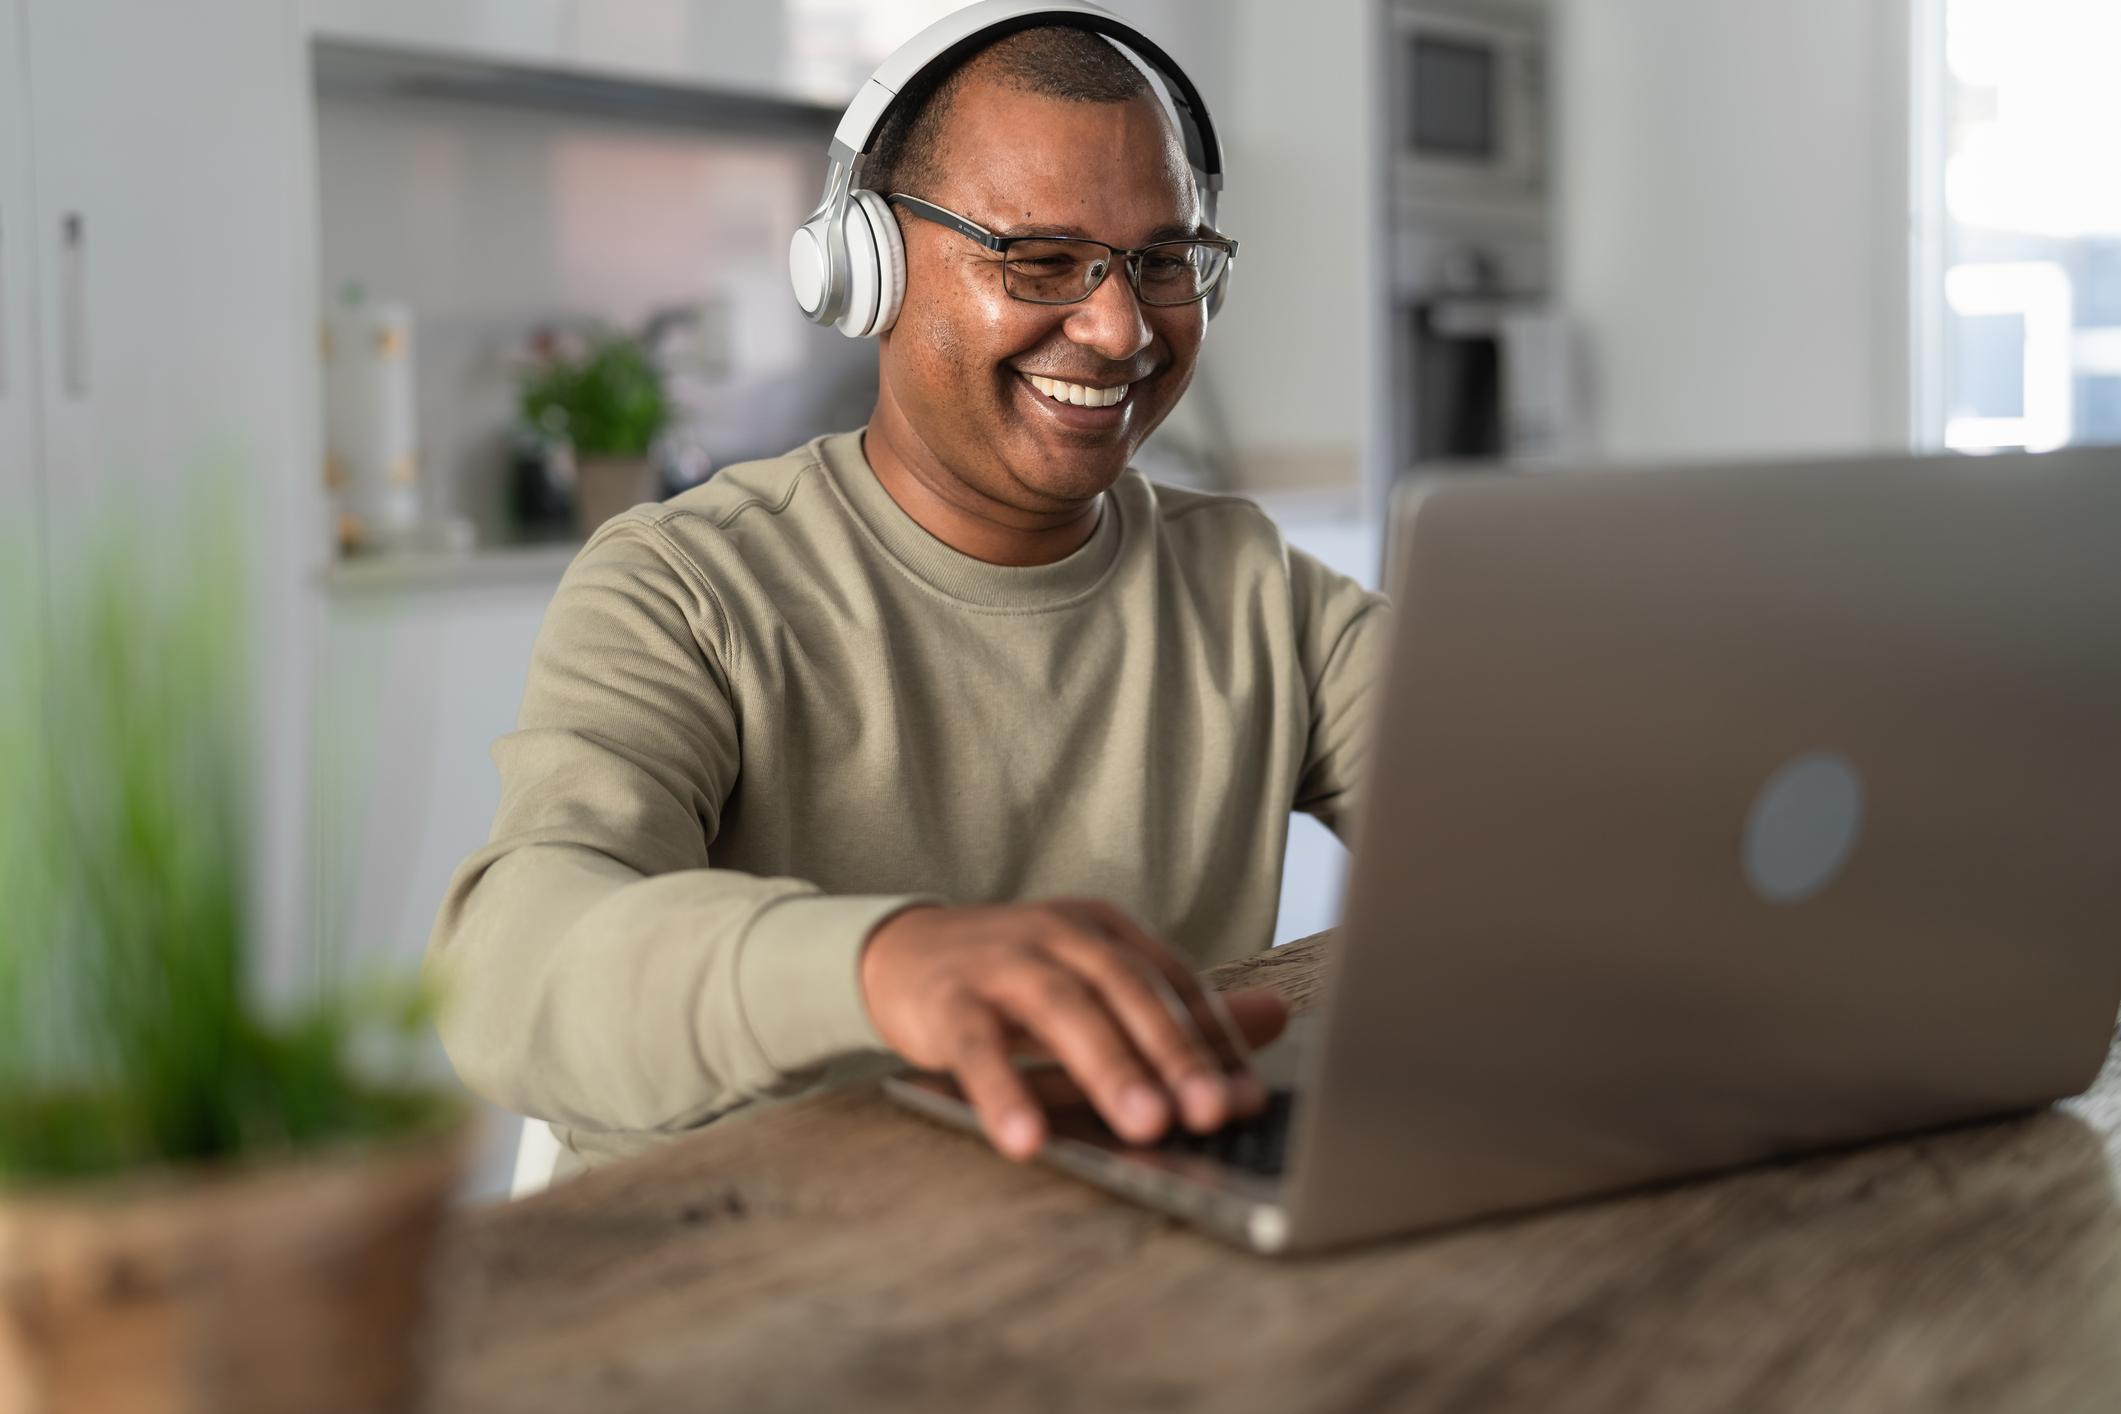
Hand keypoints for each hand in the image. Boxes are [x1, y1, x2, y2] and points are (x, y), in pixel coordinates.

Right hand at [860, 899, 1289, 1159]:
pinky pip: (978, 1047)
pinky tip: (1026, 1137)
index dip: (1212, 1039)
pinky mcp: (947, 997)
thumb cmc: (1014, 979)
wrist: (900, 953)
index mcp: (1105, 929)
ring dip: (1108, 1067)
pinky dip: (1003, 1092)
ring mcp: (1001, 959)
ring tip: (1143, 1125)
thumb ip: (1178, 1010)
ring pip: (1064, 1008)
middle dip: (1174, 1053)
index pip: (1173, 981)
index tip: (1245, 1098)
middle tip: (1209, 1112)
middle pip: (1127, 989)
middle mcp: (1059, 932)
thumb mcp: (1097, 985)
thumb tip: (1277, 1018)